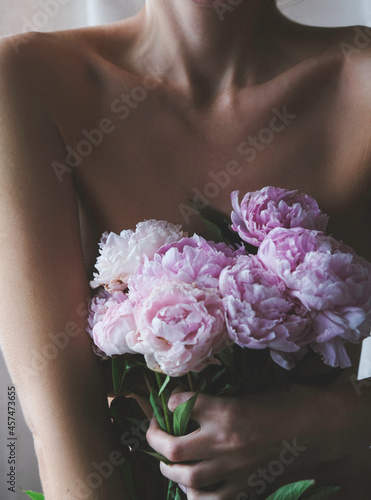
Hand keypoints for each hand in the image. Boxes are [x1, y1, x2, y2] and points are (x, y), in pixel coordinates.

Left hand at [146, 382, 370, 498]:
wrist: (318, 427)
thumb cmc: (285, 402)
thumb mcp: (247, 393)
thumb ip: (218, 402)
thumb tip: (192, 405)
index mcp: (226, 410)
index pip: (182, 404)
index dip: (170, 401)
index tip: (170, 402)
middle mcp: (225, 441)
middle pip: (174, 447)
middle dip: (156, 439)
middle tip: (155, 431)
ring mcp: (235, 467)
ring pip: (188, 477)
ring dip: (171, 469)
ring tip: (168, 461)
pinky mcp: (247, 486)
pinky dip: (197, 495)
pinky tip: (193, 487)